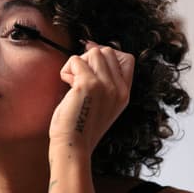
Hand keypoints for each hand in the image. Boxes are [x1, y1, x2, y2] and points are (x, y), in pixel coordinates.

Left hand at [49, 41, 133, 157]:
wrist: (73, 145)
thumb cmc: (80, 126)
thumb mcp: (102, 103)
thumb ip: (104, 81)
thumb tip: (92, 47)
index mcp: (125, 94)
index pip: (127, 59)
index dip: (107, 56)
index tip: (91, 65)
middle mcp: (119, 89)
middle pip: (107, 51)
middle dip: (89, 59)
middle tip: (79, 79)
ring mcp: (106, 85)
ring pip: (93, 52)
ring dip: (78, 64)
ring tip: (73, 83)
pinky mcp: (88, 84)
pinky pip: (75, 60)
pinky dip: (66, 71)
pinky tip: (67, 86)